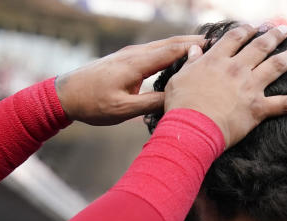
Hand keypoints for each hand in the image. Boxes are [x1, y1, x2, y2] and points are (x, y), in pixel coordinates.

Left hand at [55, 35, 204, 125]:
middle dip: (197, 43)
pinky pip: (155, 52)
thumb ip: (150, 104)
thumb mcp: (122, 110)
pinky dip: (172, 52)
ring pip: (164, 46)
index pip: (173, 50)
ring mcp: (131, 55)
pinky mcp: (127, 60)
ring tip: (208, 49)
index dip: (197, 48)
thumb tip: (176, 101)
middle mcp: (136, 54)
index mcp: (136, 64)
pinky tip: (180, 58)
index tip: (218, 47)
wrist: (64, 95)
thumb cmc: (91, 104)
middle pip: (172, 43)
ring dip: (185, 46)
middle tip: (222, 43)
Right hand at [162, 24, 286, 147]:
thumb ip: (190, 63)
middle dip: (273, 36)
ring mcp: (250, 87)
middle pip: (260, 46)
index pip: (235, 38)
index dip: (245, 31)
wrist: (191, 129)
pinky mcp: (258, 108)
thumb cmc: (180, 106)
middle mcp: (237, 69)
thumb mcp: (179, 79)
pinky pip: (284, 103)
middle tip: (283, 30)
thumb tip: (195, 50)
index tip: (252, 27)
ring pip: (276, 66)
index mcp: (216, 61)